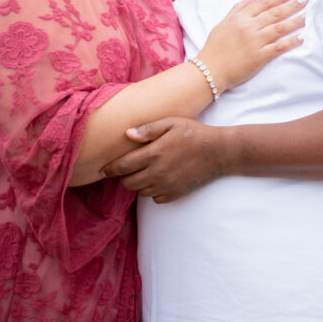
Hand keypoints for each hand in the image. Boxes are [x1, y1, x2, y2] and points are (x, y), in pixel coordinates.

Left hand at [101, 117, 231, 203]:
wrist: (218, 152)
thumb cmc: (194, 133)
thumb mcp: (172, 123)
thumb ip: (148, 129)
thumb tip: (127, 134)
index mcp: (153, 154)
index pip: (122, 167)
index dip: (110, 169)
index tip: (103, 169)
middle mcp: (156, 173)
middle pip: (128, 183)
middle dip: (123, 176)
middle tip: (127, 168)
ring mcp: (166, 186)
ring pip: (140, 192)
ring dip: (138, 183)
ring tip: (145, 172)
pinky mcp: (175, 194)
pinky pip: (155, 199)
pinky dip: (152, 191)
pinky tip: (159, 179)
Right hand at [198, 0, 305, 91]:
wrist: (209, 70)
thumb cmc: (214, 47)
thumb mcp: (223, 22)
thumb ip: (239, 7)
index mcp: (240, 18)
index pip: (264, 3)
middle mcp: (248, 27)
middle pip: (275, 13)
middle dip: (292, 5)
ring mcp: (254, 42)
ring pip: (279, 28)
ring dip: (295, 21)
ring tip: (307, 16)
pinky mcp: (259, 57)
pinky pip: (278, 47)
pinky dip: (290, 42)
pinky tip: (301, 37)